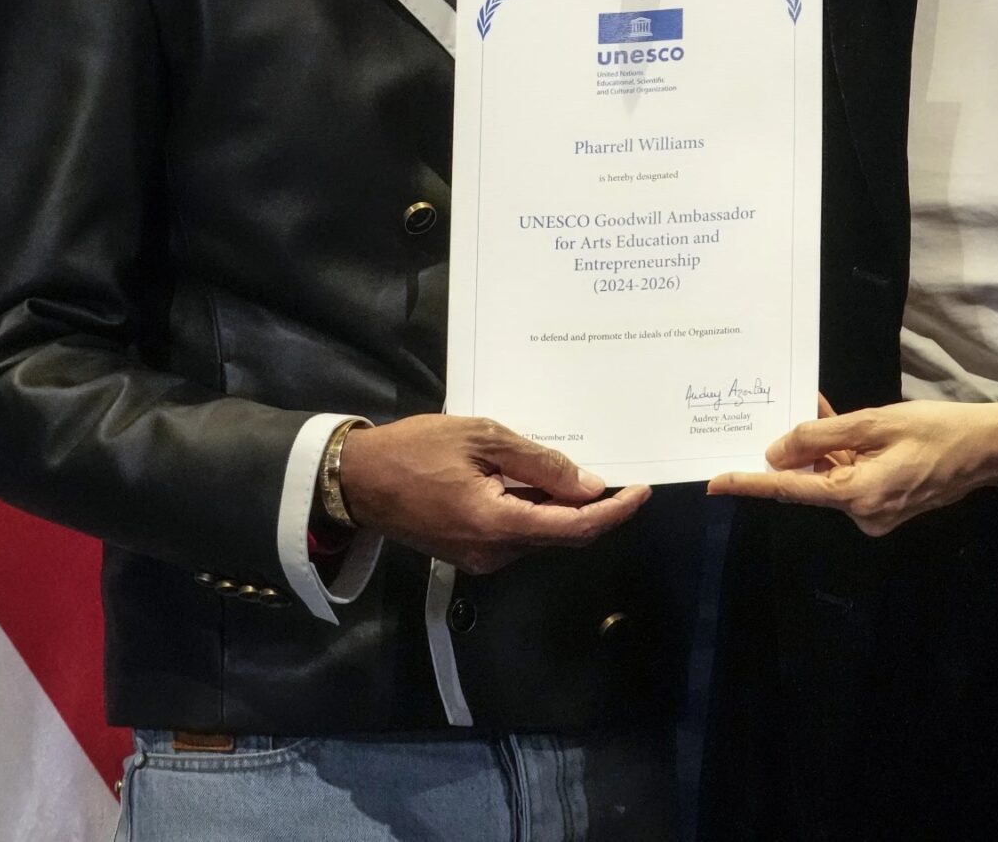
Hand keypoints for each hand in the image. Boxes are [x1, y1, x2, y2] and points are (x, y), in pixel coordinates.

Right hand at [340, 415, 651, 573]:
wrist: (356, 481)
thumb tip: (589, 487)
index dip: (614, 512)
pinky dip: (532, 510)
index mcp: (498, 524)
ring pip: (540, 534)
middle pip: (561, 534)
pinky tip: (526, 481)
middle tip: (612, 471)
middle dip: (591, 506)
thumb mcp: (481, 438)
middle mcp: (495, 553)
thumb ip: (539, 463)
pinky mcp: (470, 555)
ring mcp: (481, 559)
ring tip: (554, 466)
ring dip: (557, 505)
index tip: (641, 491)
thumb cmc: (414, 450)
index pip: (575, 527)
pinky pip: (516, 535)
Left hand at [707, 394, 997, 536]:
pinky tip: (839, 426)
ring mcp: (876, 514)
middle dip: (796, 449)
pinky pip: (851, 479)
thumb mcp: (875, 423)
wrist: (990, 449)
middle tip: (788, 411)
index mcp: (857, 496)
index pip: (790, 489)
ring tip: (819, 407)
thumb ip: (821, 436)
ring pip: (831, 478)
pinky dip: (842, 456)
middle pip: (811, 482)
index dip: (750, 484)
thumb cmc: (937, 430)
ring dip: (822, 448)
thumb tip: (776, 451)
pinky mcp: (887, 506)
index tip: (714, 482)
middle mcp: (862, 514)